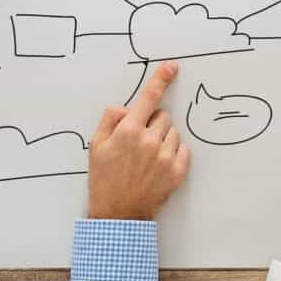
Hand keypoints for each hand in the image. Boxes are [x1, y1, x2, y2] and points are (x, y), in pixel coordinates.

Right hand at [87, 61, 189, 220]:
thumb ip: (110, 120)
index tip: (172, 66)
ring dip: (163, 140)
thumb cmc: (104, 179)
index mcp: (129, 131)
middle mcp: (150, 141)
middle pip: (163, 116)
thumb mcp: (96, 146)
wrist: (117, 214)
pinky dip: (174, 154)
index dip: (161, 79)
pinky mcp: (177, 171)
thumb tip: (127, 109)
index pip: (149, 98)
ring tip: (147, 159)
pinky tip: (158, 166)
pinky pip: (183, 150)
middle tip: (139, 142)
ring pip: (173, 133)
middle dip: (153, 124)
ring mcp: (166, 157)